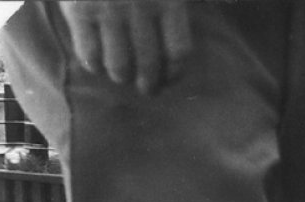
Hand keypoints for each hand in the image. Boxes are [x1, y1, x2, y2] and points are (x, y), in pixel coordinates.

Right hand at [58, 0, 192, 94]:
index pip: (179, 51)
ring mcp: (109, 11)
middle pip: (150, 63)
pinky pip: (88, 51)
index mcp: (168, 1)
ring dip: (122, 76)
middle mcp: (140, 9)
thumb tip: (225, 7)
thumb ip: (182, 1)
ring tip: (122, 77)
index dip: (175, 72)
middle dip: (150, 83)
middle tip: (147, 90)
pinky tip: (96, 64)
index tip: (171, 78)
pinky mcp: (80, 11)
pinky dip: (93, 64)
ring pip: (119, 64)